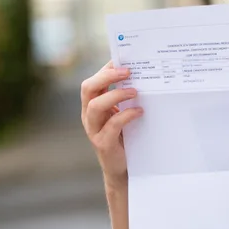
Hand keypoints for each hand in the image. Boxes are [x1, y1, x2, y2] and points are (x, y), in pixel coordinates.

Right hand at [80, 62, 142, 184]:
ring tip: (135, 91)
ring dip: (115, 95)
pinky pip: (111, 125)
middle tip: (127, 71)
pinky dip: (126, 115)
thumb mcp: (121, 113)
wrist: (122, 168)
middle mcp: (88, 115)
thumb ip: (124, 98)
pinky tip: (139, 111)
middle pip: (88, 88)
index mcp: (91, 104)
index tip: (123, 59)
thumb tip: (141, 74)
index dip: (106, 69)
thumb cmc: (124, 136)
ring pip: (95, 105)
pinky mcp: (103, 143)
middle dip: (106, 76)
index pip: (93, 80)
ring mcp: (93, 129)